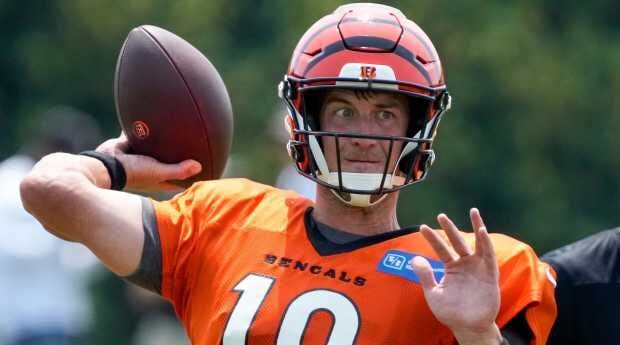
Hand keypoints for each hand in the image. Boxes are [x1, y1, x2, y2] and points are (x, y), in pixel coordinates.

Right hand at [96, 132, 201, 190]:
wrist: (103, 165)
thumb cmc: (131, 173)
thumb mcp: (158, 172)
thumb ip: (177, 170)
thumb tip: (199, 166)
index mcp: (158, 179)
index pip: (178, 180)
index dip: (190, 177)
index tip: (205, 170)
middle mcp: (149, 168)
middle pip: (167, 161)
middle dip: (177, 155)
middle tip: (194, 143)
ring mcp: (138, 156)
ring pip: (153, 146)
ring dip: (161, 139)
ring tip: (176, 126)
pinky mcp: (127, 144)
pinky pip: (137, 132)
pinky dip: (142, 125)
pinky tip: (152, 113)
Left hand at [412, 208, 500, 343]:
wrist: (468, 326)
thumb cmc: (451, 311)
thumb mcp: (433, 294)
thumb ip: (425, 276)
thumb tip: (415, 258)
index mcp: (451, 268)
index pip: (441, 249)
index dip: (432, 238)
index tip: (422, 227)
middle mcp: (465, 264)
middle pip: (457, 242)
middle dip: (450, 228)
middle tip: (441, 215)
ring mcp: (478, 268)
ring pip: (478, 243)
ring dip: (477, 227)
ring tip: (473, 211)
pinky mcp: (490, 274)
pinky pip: (488, 256)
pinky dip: (486, 243)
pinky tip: (482, 230)